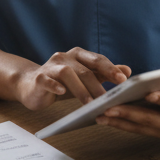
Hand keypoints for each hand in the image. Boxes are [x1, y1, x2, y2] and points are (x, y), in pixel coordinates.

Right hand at [15, 48, 130, 111]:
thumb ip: (104, 74)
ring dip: (80, 89)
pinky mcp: (39, 78)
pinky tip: (61, 92)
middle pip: (84, 68)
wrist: (32, 85)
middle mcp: (64, 57)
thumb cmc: (62, 82)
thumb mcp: (85, 78)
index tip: (123, 80)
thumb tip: (127, 71)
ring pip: (67, 73)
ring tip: (90, 104)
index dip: (110, 69)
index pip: (97, 60)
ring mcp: (50, 66)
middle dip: (98, 84)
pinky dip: (54, 85)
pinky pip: (47, 80)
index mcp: (78, 55)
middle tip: (108, 99)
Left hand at [96, 66, 159, 140]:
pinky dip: (121, 125)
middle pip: (150, 119)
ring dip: (119, 123)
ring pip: (139, 127)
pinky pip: (137, 129)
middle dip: (128, 114)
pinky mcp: (158, 132)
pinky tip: (104, 119)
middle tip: (108, 109)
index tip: (150, 94)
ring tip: (99, 116)